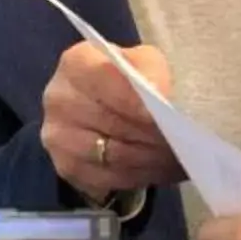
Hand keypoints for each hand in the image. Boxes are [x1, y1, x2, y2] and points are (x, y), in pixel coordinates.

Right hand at [40, 41, 181, 201]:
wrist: (106, 100)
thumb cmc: (130, 77)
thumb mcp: (146, 61)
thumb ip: (150, 72)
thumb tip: (158, 97)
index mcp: (75, 64)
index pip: (104, 83)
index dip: (134, 101)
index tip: (162, 115)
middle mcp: (58, 99)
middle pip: (111, 123)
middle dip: (151, 134)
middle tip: (183, 141)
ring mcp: (57, 137)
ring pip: (113, 155)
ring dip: (149, 159)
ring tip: (177, 156)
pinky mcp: (66, 167)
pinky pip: (108, 178)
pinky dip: (138, 175)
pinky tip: (158, 168)